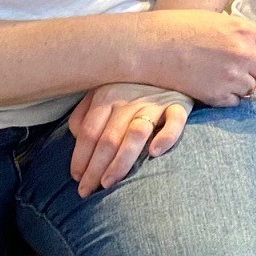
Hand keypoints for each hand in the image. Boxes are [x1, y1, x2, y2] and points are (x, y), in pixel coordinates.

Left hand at [68, 84, 192, 195]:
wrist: (168, 63)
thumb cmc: (129, 84)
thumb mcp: (101, 90)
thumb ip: (85, 113)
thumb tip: (76, 137)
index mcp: (106, 95)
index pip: (88, 132)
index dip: (80, 158)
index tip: (77, 179)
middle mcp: (128, 98)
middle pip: (108, 138)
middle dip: (95, 168)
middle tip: (87, 192)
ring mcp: (155, 102)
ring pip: (135, 134)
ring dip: (121, 161)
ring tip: (109, 183)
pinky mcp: (179, 105)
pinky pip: (175, 121)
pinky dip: (166, 137)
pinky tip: (154, 153)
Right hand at [132, 10, 255, 106]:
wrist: (150, 46)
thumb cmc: (180, 28)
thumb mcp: (218, 20)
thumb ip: (244, 33)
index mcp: (244, 31)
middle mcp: (242, 54)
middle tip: (243, 72)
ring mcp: (231, 77)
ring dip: (244, 88)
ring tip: (224, 78)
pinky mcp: (217, 95)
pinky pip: (235, 102)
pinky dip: (227, 98)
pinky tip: (211, 86)